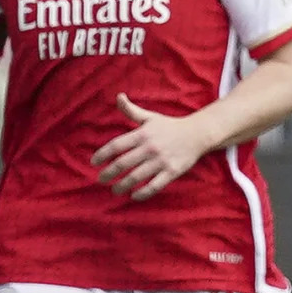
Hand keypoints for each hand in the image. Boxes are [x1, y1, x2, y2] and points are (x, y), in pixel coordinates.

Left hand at [92, 94, 212, 198]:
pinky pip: (154, 186)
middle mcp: (150, 147)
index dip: (102, 155)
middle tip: (100, 179)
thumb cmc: (169, 126)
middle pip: (123, 163)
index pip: (116, 145)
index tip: (93, 163)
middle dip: (108, 173)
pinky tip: (133, 196)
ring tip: (114, 190)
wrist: (198, 134)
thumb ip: (131, 110)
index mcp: (142, 134)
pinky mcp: (172, 172)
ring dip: (122, 186)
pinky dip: (142, 193)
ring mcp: (161, 160)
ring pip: (136, 177)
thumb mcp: (150, 117)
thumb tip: (118, 96)